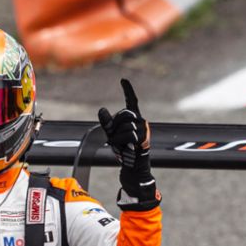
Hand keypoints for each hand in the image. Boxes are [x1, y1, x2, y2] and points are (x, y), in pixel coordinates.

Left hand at [98, 79, 159, 209]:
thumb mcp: (112, 134)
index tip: (123, 79)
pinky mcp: (143, 139)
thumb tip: (101, 109)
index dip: (128, 90)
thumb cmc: (124, 149)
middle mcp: (141, 121)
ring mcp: (143, 130)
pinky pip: (127, 135)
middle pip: (124, 113)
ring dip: (116, 137)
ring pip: (125, 125)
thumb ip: (107, 122)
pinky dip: (120, 142)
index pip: (132, 101)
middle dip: (115, 125)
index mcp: (134, 118)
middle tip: (114, 136)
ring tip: (119, 145)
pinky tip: (123, 148)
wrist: (133, 165)